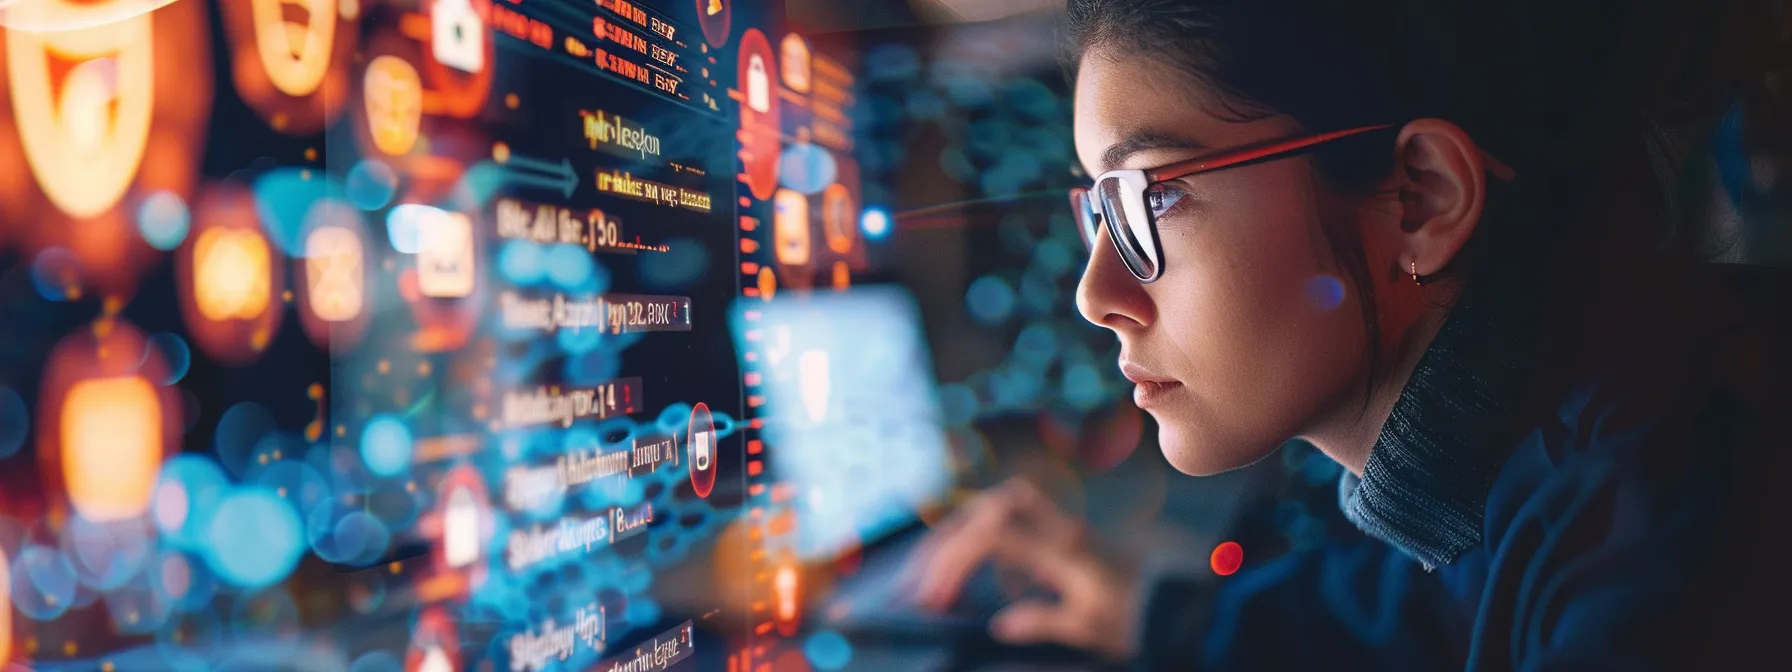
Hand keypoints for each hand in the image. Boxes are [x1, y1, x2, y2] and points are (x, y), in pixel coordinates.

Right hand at [903, 478, 1138, 659]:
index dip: (954, 559)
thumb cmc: (1134, 615)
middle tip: (920, 578)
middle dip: (946, 539)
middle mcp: (1059, 528)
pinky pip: (1017, 519)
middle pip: (989, 509)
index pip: (992, 535)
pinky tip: (988, 577)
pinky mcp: (1064, 533)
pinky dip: (990, 539)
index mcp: (1062, 549)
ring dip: (965, 531)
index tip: (934, 596)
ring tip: (940, 571)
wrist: (1176, 601)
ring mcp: (1062, 526)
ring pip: (1001, 505)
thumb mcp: (1089, 627)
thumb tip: (1000, 626)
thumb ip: (1043, 621)